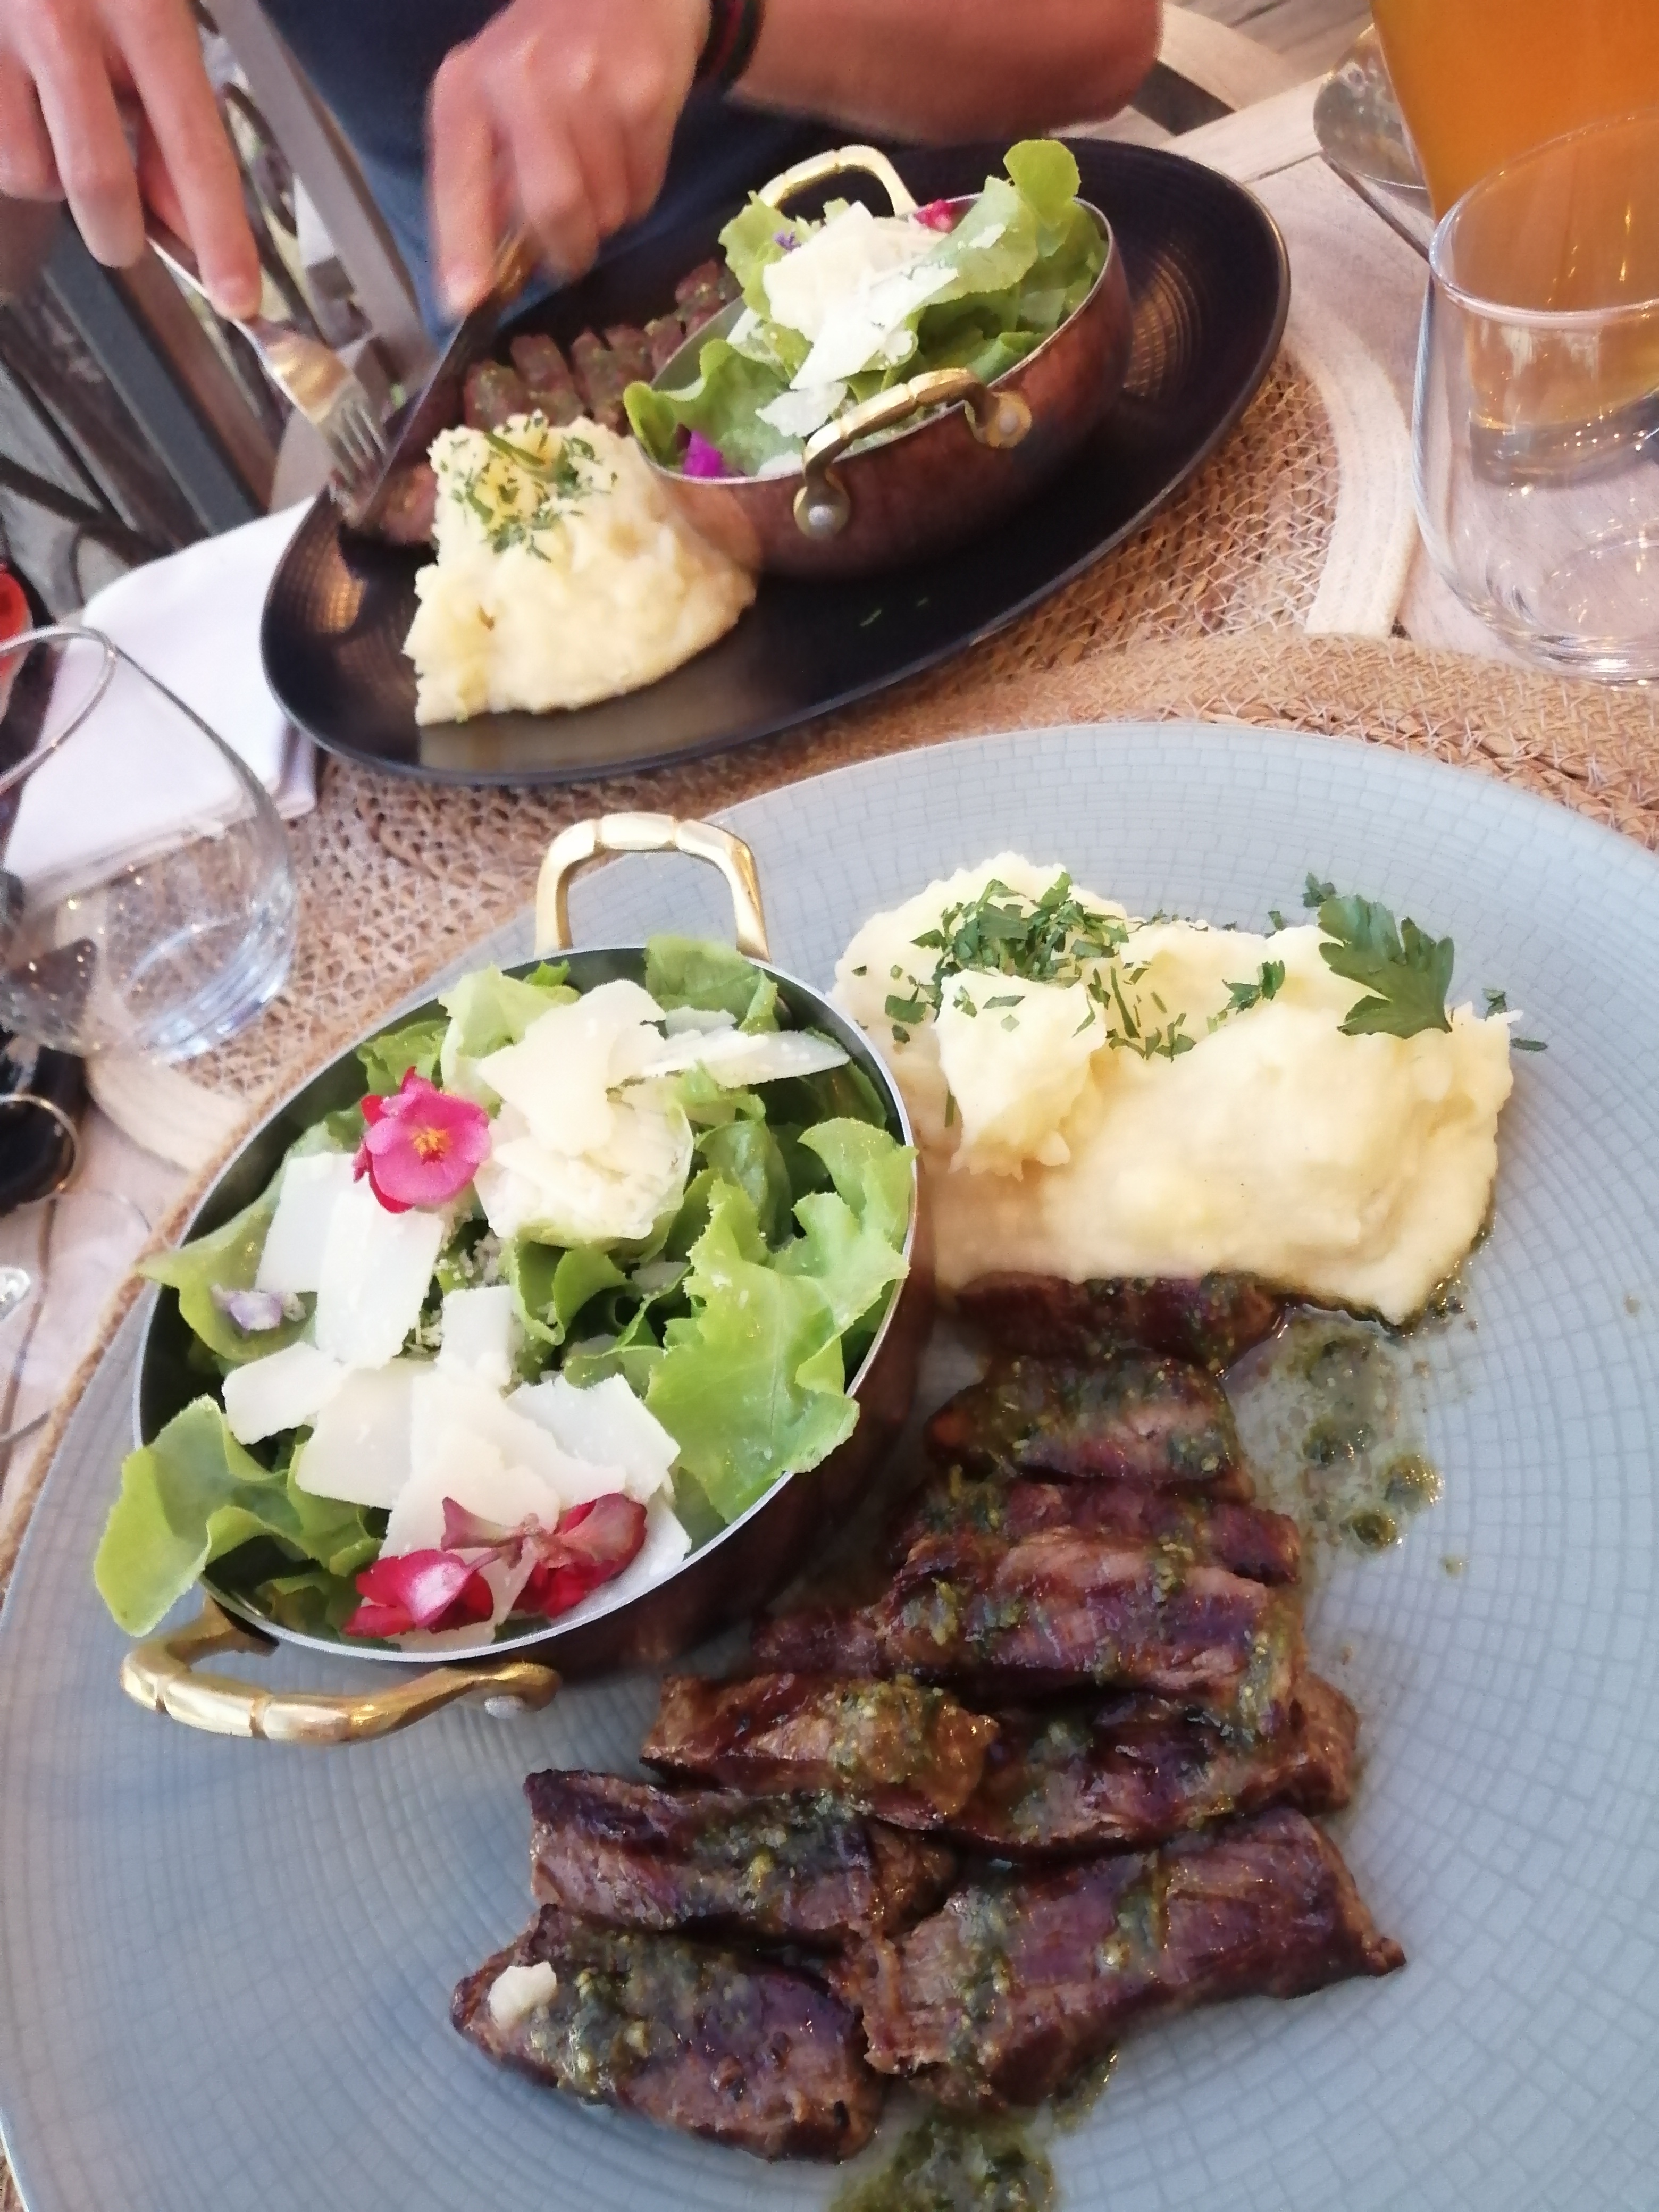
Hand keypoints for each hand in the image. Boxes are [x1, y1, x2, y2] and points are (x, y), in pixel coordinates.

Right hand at [0, 0, 258, 316]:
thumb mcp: (151, 11)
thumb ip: (170, 113)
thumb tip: (183, 219)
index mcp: (138, 3)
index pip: (192, 145)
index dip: (219, 233)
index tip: (240, 299)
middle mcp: (58, 18)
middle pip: (97, 184)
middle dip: (119, 234)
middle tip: (127, 234)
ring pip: (30, 173)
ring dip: (54, 179)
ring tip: (60, 120)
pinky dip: (13, 145)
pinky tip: (22, 99)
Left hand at [429, 0, 709, 317]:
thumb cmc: (545, 57)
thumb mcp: (492, 102)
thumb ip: (483, 182)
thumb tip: (477, 281)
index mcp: (466, 88)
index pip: (460, 181)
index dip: (463, 247)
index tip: (466, 302)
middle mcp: (520, 78)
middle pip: (553, 208)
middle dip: (567, 249)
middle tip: (572, 252)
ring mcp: (587, 82)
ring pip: (607, 209)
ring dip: (608, 216)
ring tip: (601, 171)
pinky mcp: (644, 91)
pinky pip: (644, 188)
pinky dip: (639, 191)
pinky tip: (629, 150)